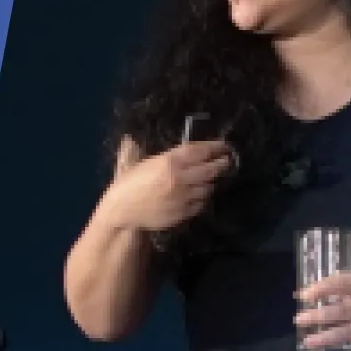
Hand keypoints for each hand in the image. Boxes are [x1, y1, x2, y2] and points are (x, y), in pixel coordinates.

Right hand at [105, 139, 233, 232]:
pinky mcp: (185, 212)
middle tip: (227, 160)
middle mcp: (181, 177)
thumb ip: (140, 149)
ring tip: (212, 178)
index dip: (216, 147)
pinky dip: (203, 197)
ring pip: (209, 187)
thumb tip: (131, 138)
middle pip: (212, 169)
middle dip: (222, 164)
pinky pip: (202, 203)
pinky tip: (201, 194)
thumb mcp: (135, 163)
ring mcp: (185, 196)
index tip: (224, 145)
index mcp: (169, 161)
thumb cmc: (126, 186)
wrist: (122, 213)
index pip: (200, 151)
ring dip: (212, 182)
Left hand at [294, 274, 350, 350]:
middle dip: (320, 316)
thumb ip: (342, 290)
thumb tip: (305, 293)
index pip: (344, 284)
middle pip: (343, 312)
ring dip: (327, 339)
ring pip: (349, 334)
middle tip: (299, 320)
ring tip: (308, 343)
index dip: (324, 288)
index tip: (305, 294)